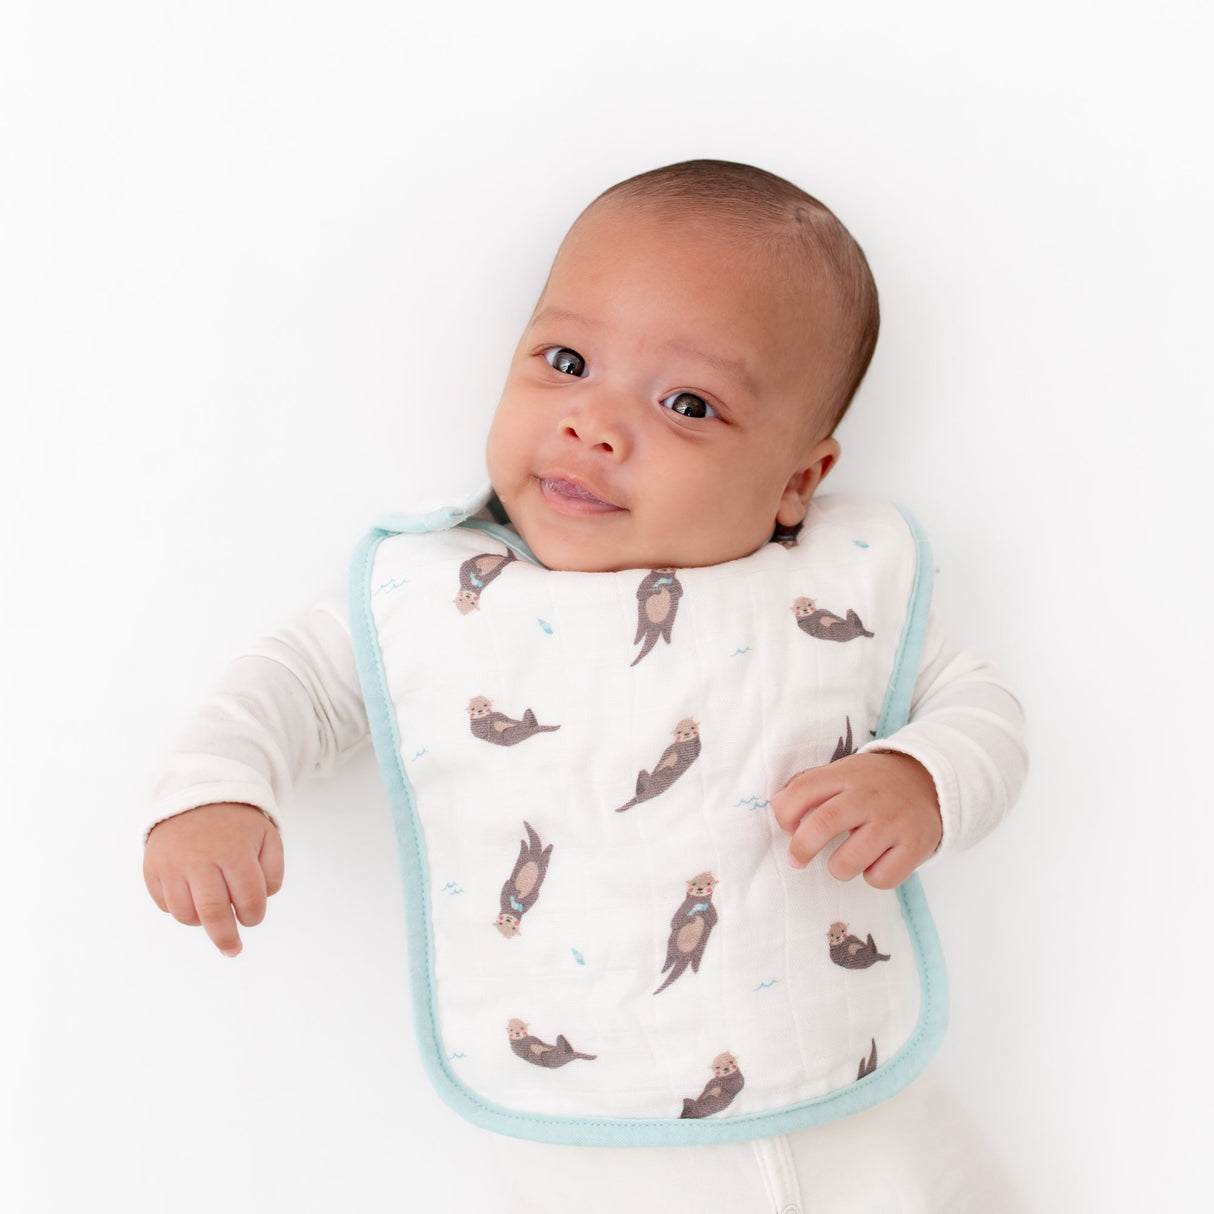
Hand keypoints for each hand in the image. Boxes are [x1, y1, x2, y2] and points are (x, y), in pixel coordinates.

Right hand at [143, 803, 283, 956]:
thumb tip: (261, 901)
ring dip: (201, 922)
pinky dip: (179, 908)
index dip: (254, 915)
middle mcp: (200, 859)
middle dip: (225, 938)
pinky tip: (192, 896)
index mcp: (234, 851)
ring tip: (211, 913)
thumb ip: (272, 871)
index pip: (249, 899)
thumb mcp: (267, 837)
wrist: (196, 795)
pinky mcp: (153, 869)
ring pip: (185, 914)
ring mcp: (173, 864)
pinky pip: (165, 905)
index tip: (252, 916)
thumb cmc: (237, 824)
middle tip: (232, 949)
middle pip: (213, 913)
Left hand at [770, 752, 941, 888]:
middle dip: (801, 848)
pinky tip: (875, 863)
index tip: (787, 828)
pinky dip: (872, 877)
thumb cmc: (873, 783)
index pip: (802, 790)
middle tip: (798, 859)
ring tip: (843, 861)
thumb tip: (776, 805)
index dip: (785, 814)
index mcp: (846, 775)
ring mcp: (893, 822)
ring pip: (849, 861)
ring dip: (838, 868)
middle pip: (822, 824)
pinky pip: (881, 878)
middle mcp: (869, 797)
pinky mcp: (915, 846)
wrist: (931, 781)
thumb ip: (807, 784)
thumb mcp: (842, 772)